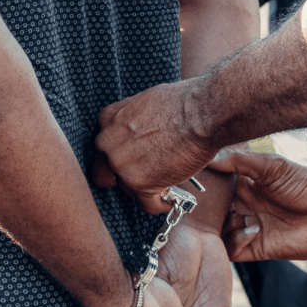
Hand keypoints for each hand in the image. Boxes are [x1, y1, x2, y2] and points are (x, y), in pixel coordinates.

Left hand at [92, 79, 219, 213]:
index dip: (119, 155)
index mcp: (107, 120)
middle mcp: (107, 144)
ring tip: (167, 178)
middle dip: (125, 175)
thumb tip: (134, 132)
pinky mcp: (140, 184)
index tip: (135, 158)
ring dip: (146, 187)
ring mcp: (121, 166)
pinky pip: (146, 205)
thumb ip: (129, 121)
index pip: (103, 148)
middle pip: (107, 173)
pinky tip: (170, 200)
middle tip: (146, 173)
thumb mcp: (144, 101)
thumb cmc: (182, 102)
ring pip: (128, 189)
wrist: (203, 113)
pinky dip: (159, 205)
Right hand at [207, 150, 306, 260]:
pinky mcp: (254, 248)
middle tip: (200, 205)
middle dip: (204, 211)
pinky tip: (254, 229)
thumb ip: (240, 161)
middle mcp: (240, 208)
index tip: (190, 184)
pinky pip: (231, 250)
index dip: (199, 188)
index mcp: (241, 187)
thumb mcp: (272, 166)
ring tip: (238, 216)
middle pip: (209, 213)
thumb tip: (210, 157)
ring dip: (222, 226)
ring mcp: (246, 228)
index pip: (211, 190)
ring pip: (216, 233)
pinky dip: (236, 241)